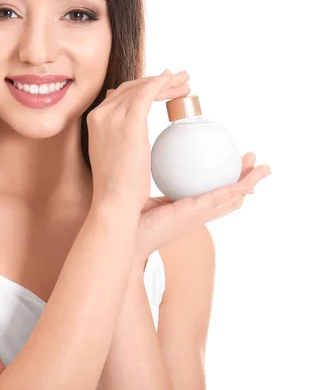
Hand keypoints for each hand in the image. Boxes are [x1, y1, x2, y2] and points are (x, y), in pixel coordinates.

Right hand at [87, 68, 190, 207]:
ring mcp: (111, 116)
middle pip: (130, 87)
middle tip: (180, 80)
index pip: (121, 95)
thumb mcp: (115, 156)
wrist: (113, 201)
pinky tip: (177, 84)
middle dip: (156, 80)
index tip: (164, 87)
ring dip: (165, 81)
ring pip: (141, 87)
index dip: (143, 87)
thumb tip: (134, 124)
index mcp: (95, 121)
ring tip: (186, 82)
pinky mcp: (128, 122)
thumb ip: (120, 136)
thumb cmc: (118, 188)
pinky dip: (163, 84)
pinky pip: (147, 93)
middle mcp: (100, 114)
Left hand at [132, 151, 271, 261]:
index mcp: (191, 209)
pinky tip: (244, 182)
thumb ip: (160, 180)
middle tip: (260, 165)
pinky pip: (217, 199)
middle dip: (249, 181)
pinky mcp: (192, 213)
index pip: (218, 195)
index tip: (240, 164)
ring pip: (232, 198)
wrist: (126, 234)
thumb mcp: (151, 195)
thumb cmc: (134, 216)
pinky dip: (232, 191)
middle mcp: (199, 214)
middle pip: (232, 198)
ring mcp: (197, 215)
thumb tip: (157, 155)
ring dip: (249, 184)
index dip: (233, 181)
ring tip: (263, 169)